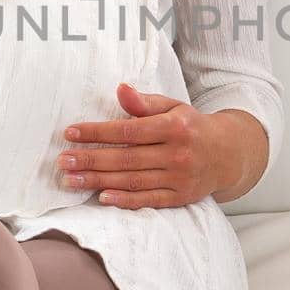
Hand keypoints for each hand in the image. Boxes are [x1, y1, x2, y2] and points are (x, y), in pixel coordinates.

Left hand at [56, 83, 241, 209]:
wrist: (227, 154)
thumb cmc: (191, 127)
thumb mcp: (173, 107)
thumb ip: (144, 102)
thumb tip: (120, 89)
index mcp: (174, 126)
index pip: (128, 130)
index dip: (97, 132)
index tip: (70, 133)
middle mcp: (177, 153)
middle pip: (126, 158)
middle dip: (90, 160)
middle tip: (63, 161)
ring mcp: (179, 177)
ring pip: (133, 180)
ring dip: (98, 181)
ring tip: (71, 180)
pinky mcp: (180, 197)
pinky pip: (149, 200)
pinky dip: (125, 200)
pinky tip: (102, 197)